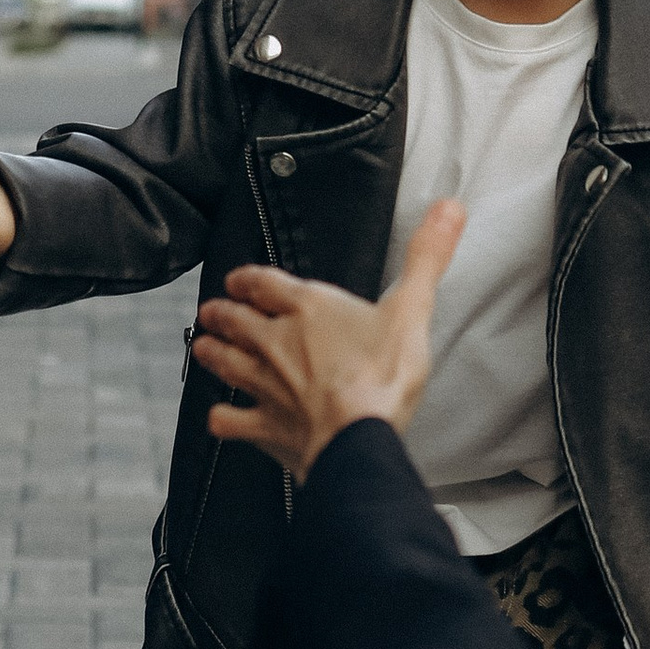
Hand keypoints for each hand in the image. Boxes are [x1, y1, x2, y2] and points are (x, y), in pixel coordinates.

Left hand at [189, 200, 465, 477]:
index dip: (249, 278)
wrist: (359, 439)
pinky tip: (218, 416)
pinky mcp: (265, 426)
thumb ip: (426, 257)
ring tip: (202, 346)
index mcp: (308, 310)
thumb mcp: (412, 308)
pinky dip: (222, 417)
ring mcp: (266, 386)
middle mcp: (277, 343)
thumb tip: (447, 209)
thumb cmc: (382, 378)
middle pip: (237, 321)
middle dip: (224, 314)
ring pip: (226, 363)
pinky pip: (231, 420)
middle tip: (212, 311)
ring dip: (212, 353)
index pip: (265, 283)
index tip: (239, 279)